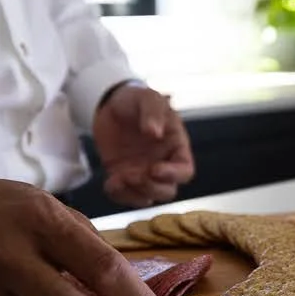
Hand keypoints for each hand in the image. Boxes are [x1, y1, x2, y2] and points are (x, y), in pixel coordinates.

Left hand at [93, 83, 194, 206]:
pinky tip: (110, 183)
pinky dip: (118, 195)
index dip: (173, 175)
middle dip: (151, 188)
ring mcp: (143, 173)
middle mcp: (163, 164)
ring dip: (134, 194)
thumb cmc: (137, 100)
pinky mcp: (123, 177)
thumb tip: (155, 132)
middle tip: (134, 175)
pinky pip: (124, 196)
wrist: (110, 104)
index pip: (184, 171)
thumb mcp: (148, 98)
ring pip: (147, 198)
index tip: (155, 169)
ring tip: (118, 179)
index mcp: (176, 148)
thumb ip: (153, 112)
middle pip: (167, 191)